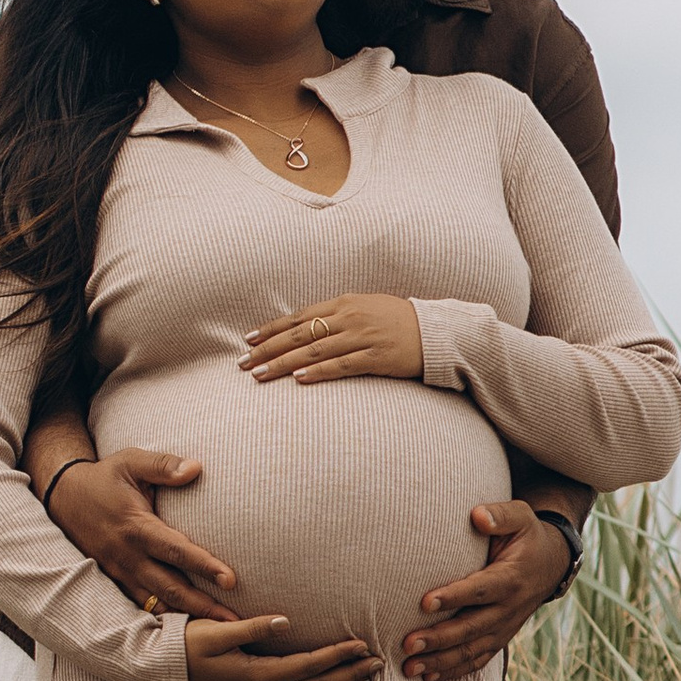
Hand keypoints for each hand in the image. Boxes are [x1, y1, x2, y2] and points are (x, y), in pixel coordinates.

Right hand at [46, 448, 238, 616]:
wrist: (63, 497)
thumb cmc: (103, 478)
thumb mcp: (130, 462)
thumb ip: (163, 465)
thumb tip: (196, 468)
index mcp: (136, 527)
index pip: (176, 551)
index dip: (204, 566)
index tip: (231, 580)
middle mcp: (128, 555)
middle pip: (170, 587)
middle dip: (202, 605)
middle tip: (233, 622)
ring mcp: (119, 571)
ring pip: (155, 601)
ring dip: (185, 616)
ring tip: (216, 629)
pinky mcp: (114, 578)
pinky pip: (140, 603)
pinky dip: (162, 616)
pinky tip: (184, 627)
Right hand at [185, 615, 379, 680]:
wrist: (164, 672)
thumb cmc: (188, 646)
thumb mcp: (217, 632)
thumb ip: (253, 628)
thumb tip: (286, 622)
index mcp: (257, 675)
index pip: (309, 666)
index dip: (337, 656)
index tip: (362, 644)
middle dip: (350, 676)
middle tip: (379, 665)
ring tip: (367, 677)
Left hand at [240, 294, 423, 385]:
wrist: (436, 331)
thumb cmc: (398, 321)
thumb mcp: (366, 308)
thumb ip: (338, 315)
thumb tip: (306, 327)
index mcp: (345, 302)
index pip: (300, 316)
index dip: (272, 328)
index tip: (249, 339)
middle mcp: (350, 317)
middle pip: (300, 334)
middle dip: (268, 348)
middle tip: (243, 361)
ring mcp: (363, 337)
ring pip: (314, 351)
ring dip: (283, 363)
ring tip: (260, 374)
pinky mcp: (377, 357)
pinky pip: (341, 366)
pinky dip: (318, 372)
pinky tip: (298, 378)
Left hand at [400, 500, 572, 680]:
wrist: (551, 563)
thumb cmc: (526, 536)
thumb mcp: (520, 517)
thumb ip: (500, 515)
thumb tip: (477, 516)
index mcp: (511, 578)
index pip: (480, 590)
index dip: (454, 597)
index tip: (424, 602)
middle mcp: (509, 607)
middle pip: (471, 627)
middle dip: (439, 638)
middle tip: (408, 644)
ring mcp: (505, 627)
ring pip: (472, 650)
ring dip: (441, 661)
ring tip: (410, 667)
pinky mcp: (500, 638)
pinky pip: (479, 659)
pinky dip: (455, 671)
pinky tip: (429, 677)